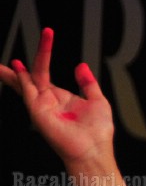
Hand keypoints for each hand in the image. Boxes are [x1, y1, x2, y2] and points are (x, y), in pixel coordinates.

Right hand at [1, 28, 114, 164]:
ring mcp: (42, 105)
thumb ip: (87, 83)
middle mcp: (48, 100)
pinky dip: (22, 78)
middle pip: (29, 76)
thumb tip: (81, 66)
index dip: (44, 54)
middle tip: (26, 43)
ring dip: (15, 69)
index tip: (46, 35)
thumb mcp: (97, 100)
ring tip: (5, 61)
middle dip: (22, 63)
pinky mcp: (38, 111)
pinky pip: (28, 90)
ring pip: (25, 80)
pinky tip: (17, 67)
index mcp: (60, 97)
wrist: (94, 150)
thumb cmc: (98, 132)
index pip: (44, 73)